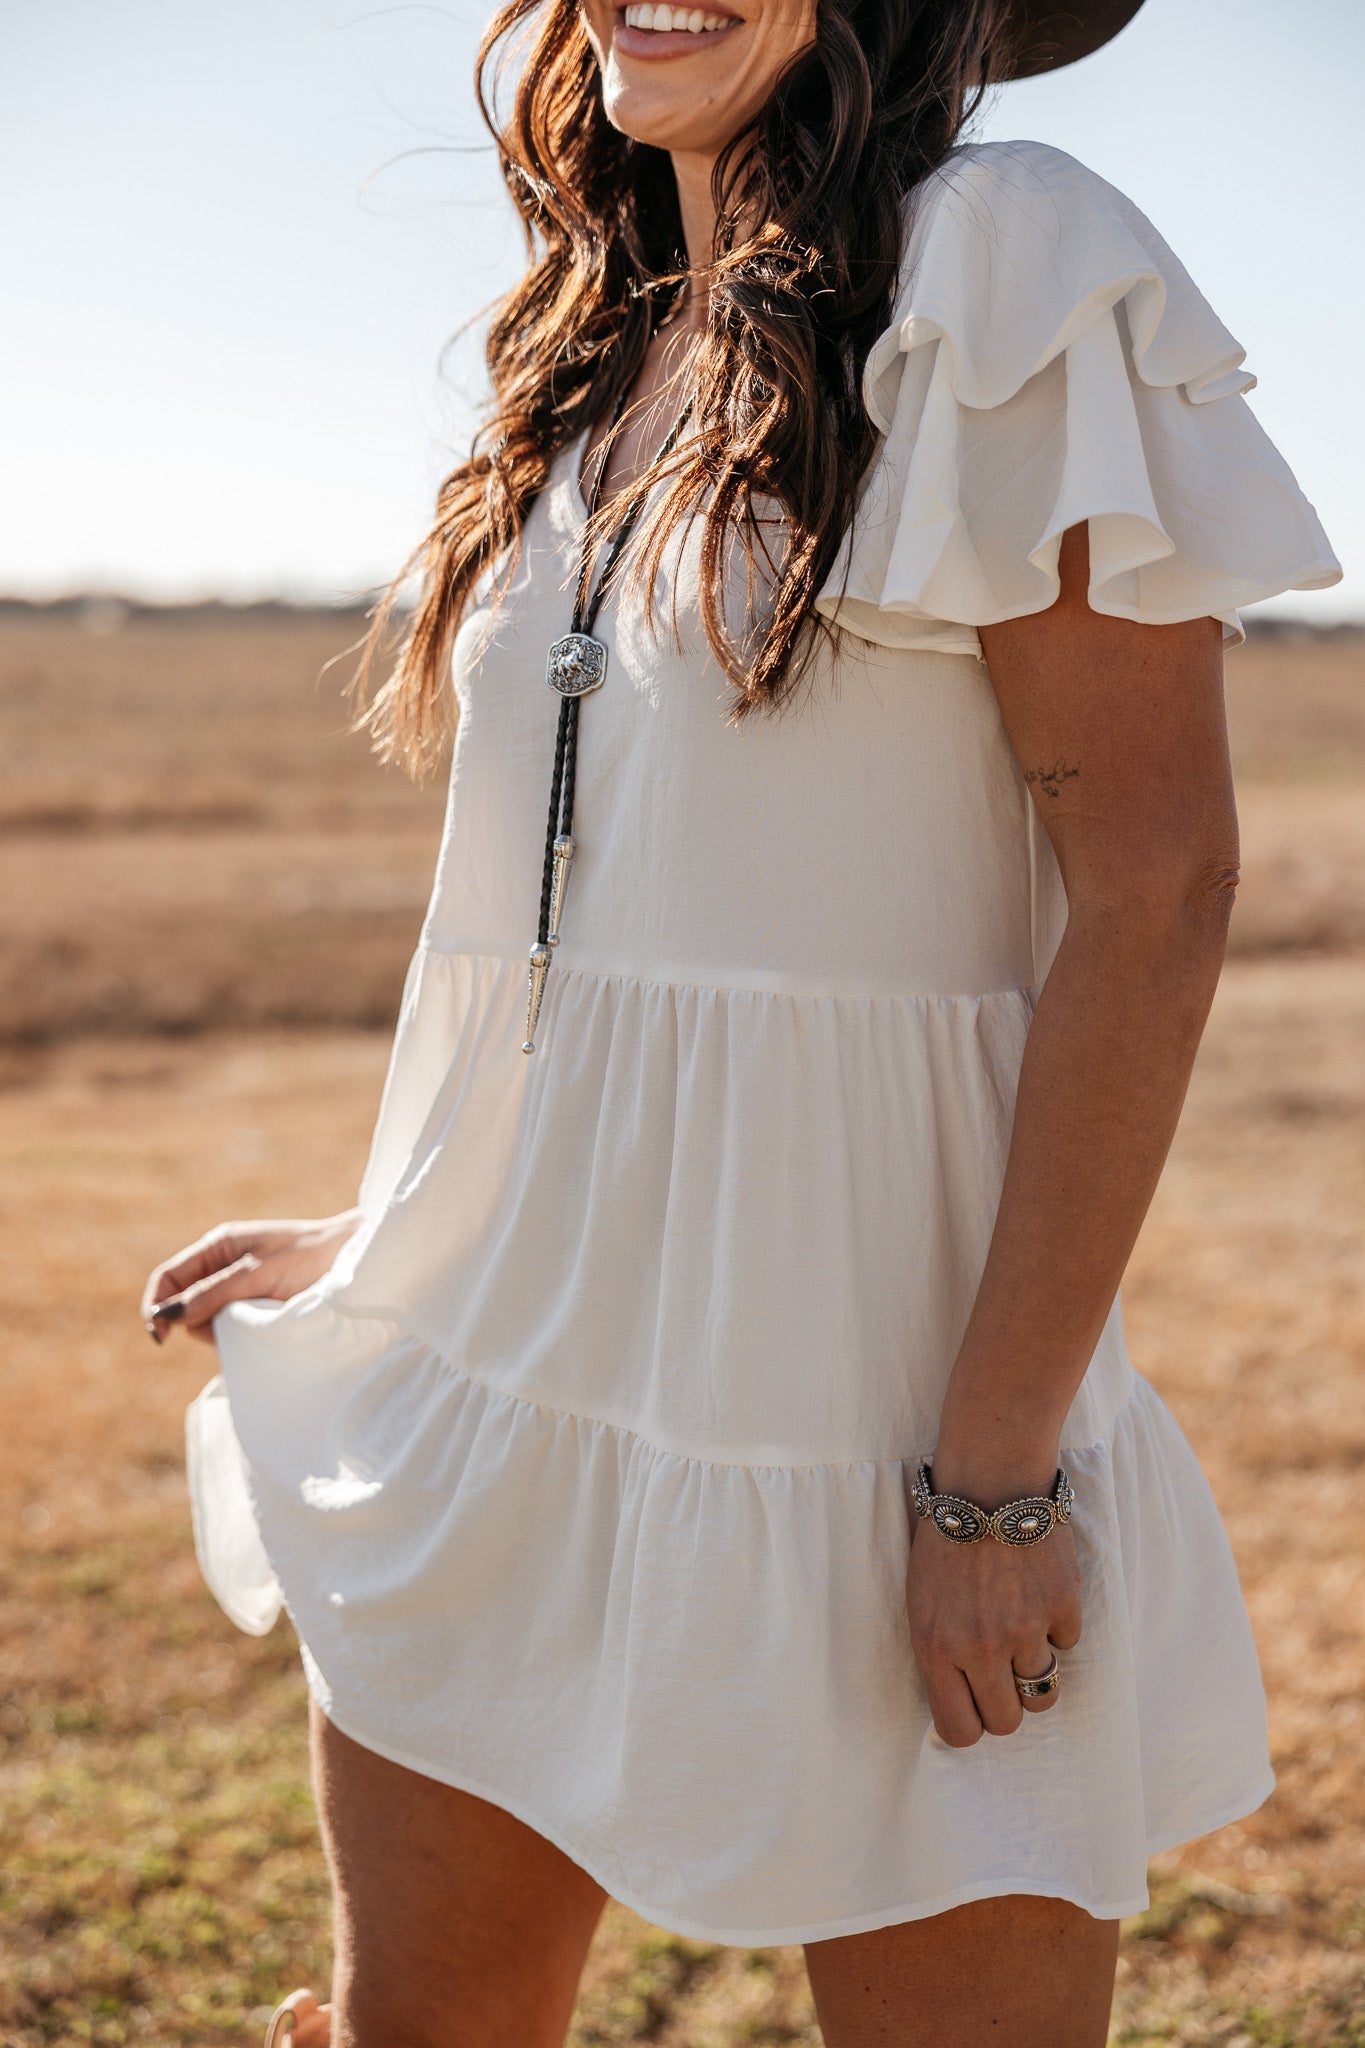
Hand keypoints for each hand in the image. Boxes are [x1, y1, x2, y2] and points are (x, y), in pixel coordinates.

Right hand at [140, 1211, 361, 1345]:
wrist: (357, 1260)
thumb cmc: (309, 1258)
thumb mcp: (256, 1274)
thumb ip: (212, 1294)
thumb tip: (167, 1316)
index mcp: (218, 1247)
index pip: (168, 1277)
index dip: (156, 1306)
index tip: (160, 1337)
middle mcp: (225, 1266)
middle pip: (185, 1304)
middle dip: (197, 1320)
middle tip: (234, 1321)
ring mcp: (242, 1288)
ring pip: (209, 1320)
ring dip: (223, 1328)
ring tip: (259, 1318)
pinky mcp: (260, 1306)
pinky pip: (234, 1327)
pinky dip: (242, 1333)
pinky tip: (266, 1326)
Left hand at [905, 1472, 1081, 1746]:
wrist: (987, 1482)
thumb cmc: (946, 1541)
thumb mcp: (921, 1602)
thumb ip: (939, 1657)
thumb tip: (958, 1709)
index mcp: (937, 1648)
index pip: (961, 1731)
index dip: (971, 1725)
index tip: (975, 1706)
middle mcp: (981, 1646)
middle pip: (1008, 1722)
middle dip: (1007, 1703)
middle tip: (1002, 1671)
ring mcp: (1025, 1628)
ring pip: (1044, 1691)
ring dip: (1034, 1668)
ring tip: (1020, 1627)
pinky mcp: (1062, 1606)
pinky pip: (1067, 1643)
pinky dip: (1057, 1624)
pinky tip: (1037, 1588)